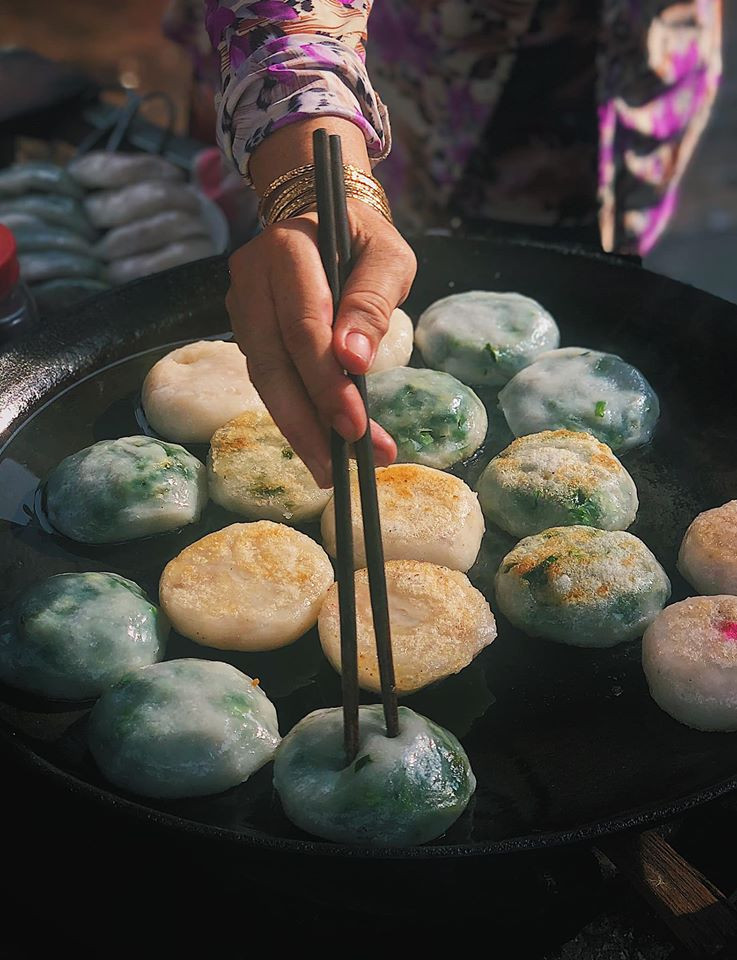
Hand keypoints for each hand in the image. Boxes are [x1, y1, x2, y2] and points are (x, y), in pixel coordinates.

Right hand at [226, 197, 416, 486]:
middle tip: (339, 468)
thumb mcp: (389, 257)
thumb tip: (354, 361)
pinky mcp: (246, 330)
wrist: (322, 216)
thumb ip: (372, 303)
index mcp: (287, 251)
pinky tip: (321, 443)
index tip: (355, 425)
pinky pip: (268, 379)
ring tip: (333, 470)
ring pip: (264, 379)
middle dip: (307, 421)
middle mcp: (251, 279)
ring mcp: (242, 306)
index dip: (326, 381)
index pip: (303, 326)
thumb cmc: (363, 237)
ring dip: (299, 428)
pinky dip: (295, 414)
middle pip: (273, 363)